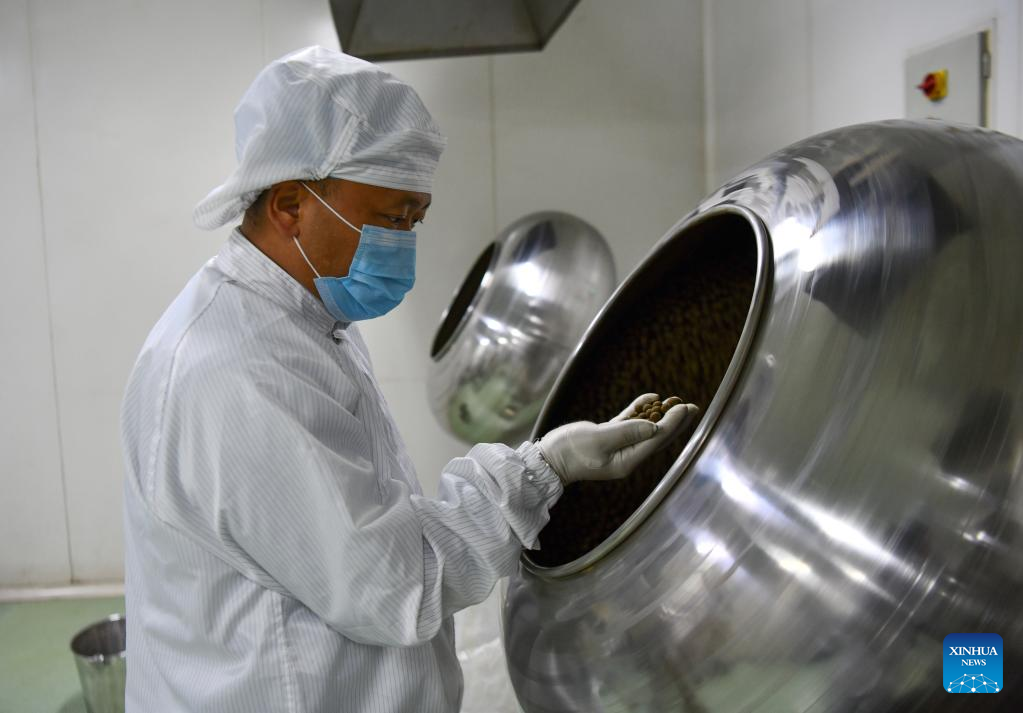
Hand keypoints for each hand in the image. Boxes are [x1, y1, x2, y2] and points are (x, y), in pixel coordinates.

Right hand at [537, 394, 698, 483]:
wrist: (550, 458)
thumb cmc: (571, 451)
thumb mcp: (599, 440)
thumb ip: (627, 432)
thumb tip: (654, 425)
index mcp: (628, 460)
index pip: (657, 439)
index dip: (673, 423)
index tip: (684, 407)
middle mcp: (628, 455)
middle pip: (657, 436)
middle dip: (675, 421)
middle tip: (692, 406)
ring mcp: (619, 446)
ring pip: (646, 428)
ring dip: (661, 414)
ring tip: (677, 402)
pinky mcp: (609, 437)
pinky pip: (631, 422)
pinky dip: (641, 410)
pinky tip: (651, 398)